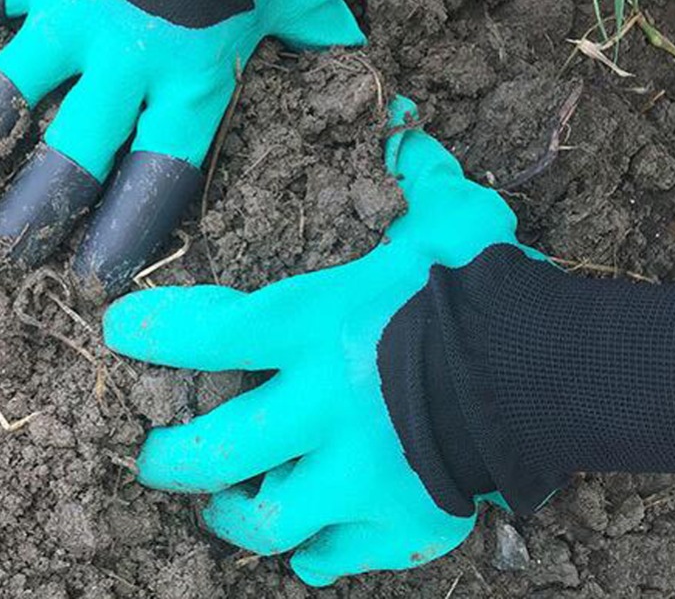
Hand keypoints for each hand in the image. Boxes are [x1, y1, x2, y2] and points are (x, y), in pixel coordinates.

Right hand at [0, 0, 361, 297]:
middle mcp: (124, 66)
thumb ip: (316, 32)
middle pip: (73, 159)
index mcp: (191, 80)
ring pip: (6, 97)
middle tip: (1, 257)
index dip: (123, 230)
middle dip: (33, 216)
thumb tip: (357, 57)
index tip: (90, 273)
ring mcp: (70, 18)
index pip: (155, 176)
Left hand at [103, 97, 535, 584]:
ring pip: (265, 520)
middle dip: (168, 457)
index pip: (211, 331)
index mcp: (319, 327)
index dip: (156, 330)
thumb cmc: (488, 286)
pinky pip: (336, 558)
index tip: (121, 329)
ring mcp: (357, 475)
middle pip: (214, 451)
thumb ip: (415, 175)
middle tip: (153, 454)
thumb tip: (409, 119)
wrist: (552, 374)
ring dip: (231, 515)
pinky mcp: (399, 523)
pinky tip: (304, 551)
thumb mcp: (452, 216)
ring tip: (218, 507)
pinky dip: (314, 556)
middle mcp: (322, 406)